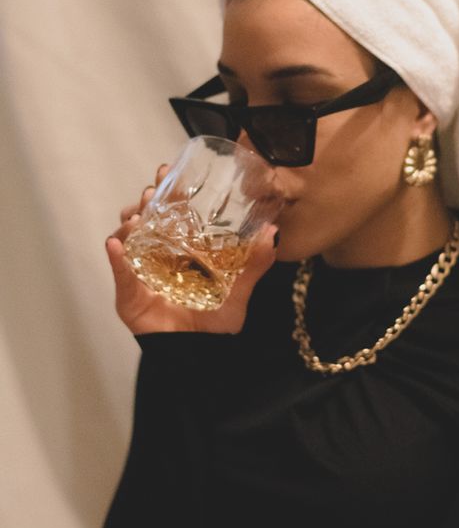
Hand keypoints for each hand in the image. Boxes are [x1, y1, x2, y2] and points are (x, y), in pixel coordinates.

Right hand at [105, 164, 277, 335]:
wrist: (199, 356)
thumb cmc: (215, 323)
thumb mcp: (239, 292)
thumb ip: (255, 264)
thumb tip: (273, 233)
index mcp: (182, 249)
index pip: (172, 213)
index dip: (168, 191)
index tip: (168, 170)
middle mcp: (159, 256)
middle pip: (146, 219)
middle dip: (146, 201)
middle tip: (153, 191)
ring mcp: (141, 273)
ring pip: (128, 239)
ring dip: (130, 223)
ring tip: (137, 217)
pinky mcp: (129, 295)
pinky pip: (119, 273)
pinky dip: (116, 258)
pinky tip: (116, 244)